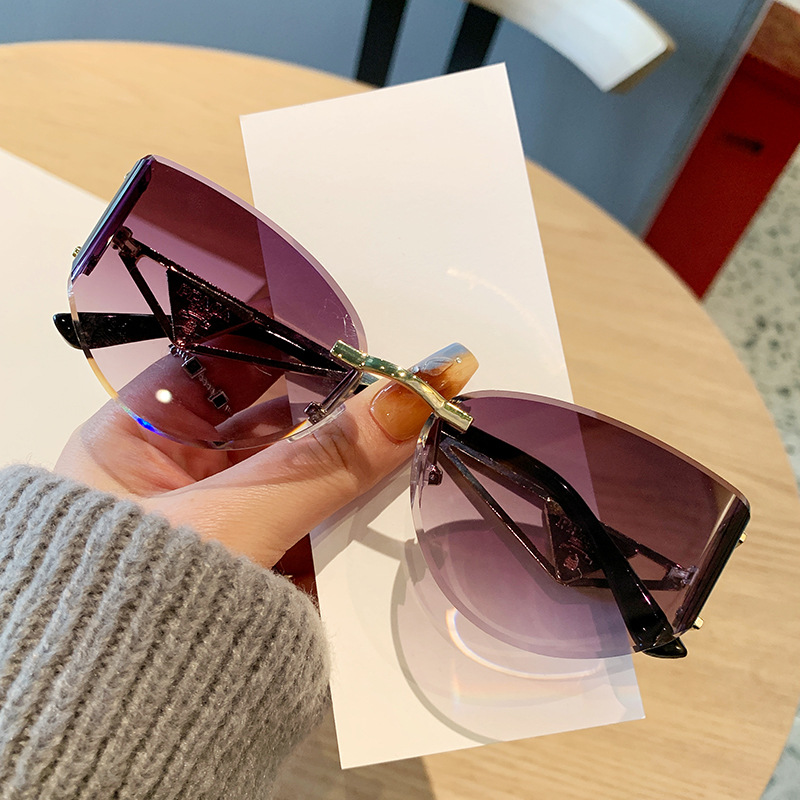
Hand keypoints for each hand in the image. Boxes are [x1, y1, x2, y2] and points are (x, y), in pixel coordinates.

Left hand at [55, 344, 477, 582]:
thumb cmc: (126, 620)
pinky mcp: (254, 565)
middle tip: (398, 395)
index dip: (284, 346)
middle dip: (332, 413)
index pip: (217, 363)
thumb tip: (405, 401)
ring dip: (347, 470)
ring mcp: (217, 521)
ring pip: (297, 475)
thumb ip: (319, 463)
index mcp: (134, 441)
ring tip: (404, 444)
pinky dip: (345, 518)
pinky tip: (383, 504)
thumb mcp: (227, 524)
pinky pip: (308, 523)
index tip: (350, 344)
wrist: (124, 737)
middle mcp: (173, 476)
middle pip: (268, 419)